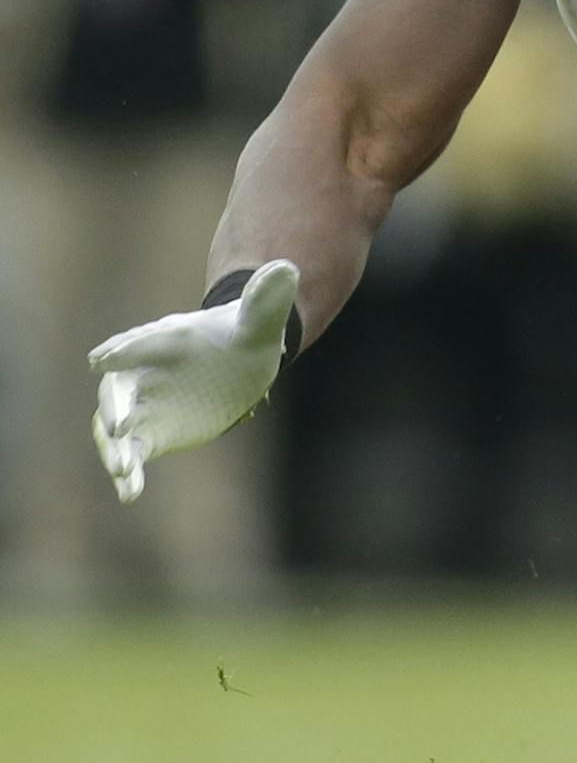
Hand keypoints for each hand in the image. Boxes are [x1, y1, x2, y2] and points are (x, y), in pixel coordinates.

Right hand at [88, 260, 299, 502]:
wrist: (238, 359)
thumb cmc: (243, 334)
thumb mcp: (259, 318)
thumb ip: (265, 299)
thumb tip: (287, 267)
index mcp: (165, 340)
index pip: (139, 343)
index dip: (123, 351)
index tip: (103, 360)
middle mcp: (143, 372)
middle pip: (117, 390)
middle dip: (114, 406)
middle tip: (117, 426)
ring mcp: (144, 405)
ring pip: (117, 427)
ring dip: (116, 448)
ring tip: (123, 470)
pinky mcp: (152, 432)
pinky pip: (134, 454)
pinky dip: (129, 473)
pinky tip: (130, 495)